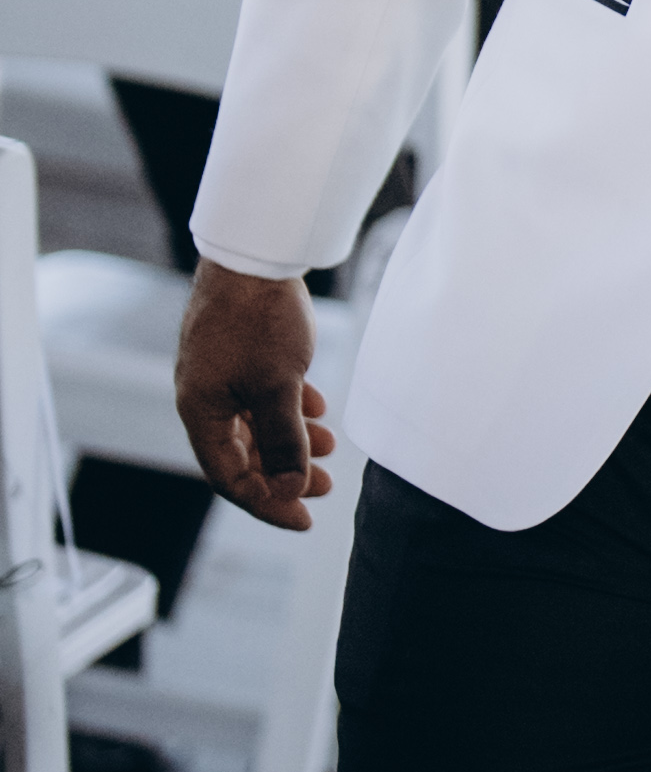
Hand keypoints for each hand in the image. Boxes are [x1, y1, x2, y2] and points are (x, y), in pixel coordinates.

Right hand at [175, 267, 332, 532]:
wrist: (252, 252)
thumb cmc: (260, 319)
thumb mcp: (280, 387)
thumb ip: (285, 441)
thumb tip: (289, 487)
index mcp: (200, 411)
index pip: (229, 477)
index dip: (267, 503)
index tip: (305, 519)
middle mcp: (202, 395)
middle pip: (242, 453)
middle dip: (285, 472)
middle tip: (327, 487)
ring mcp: (216, 371)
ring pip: (254, 421)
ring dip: (291, 438)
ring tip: (330, 446)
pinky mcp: (234, 350)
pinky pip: (258, 392)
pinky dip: (288, 406)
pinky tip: (318, 406)